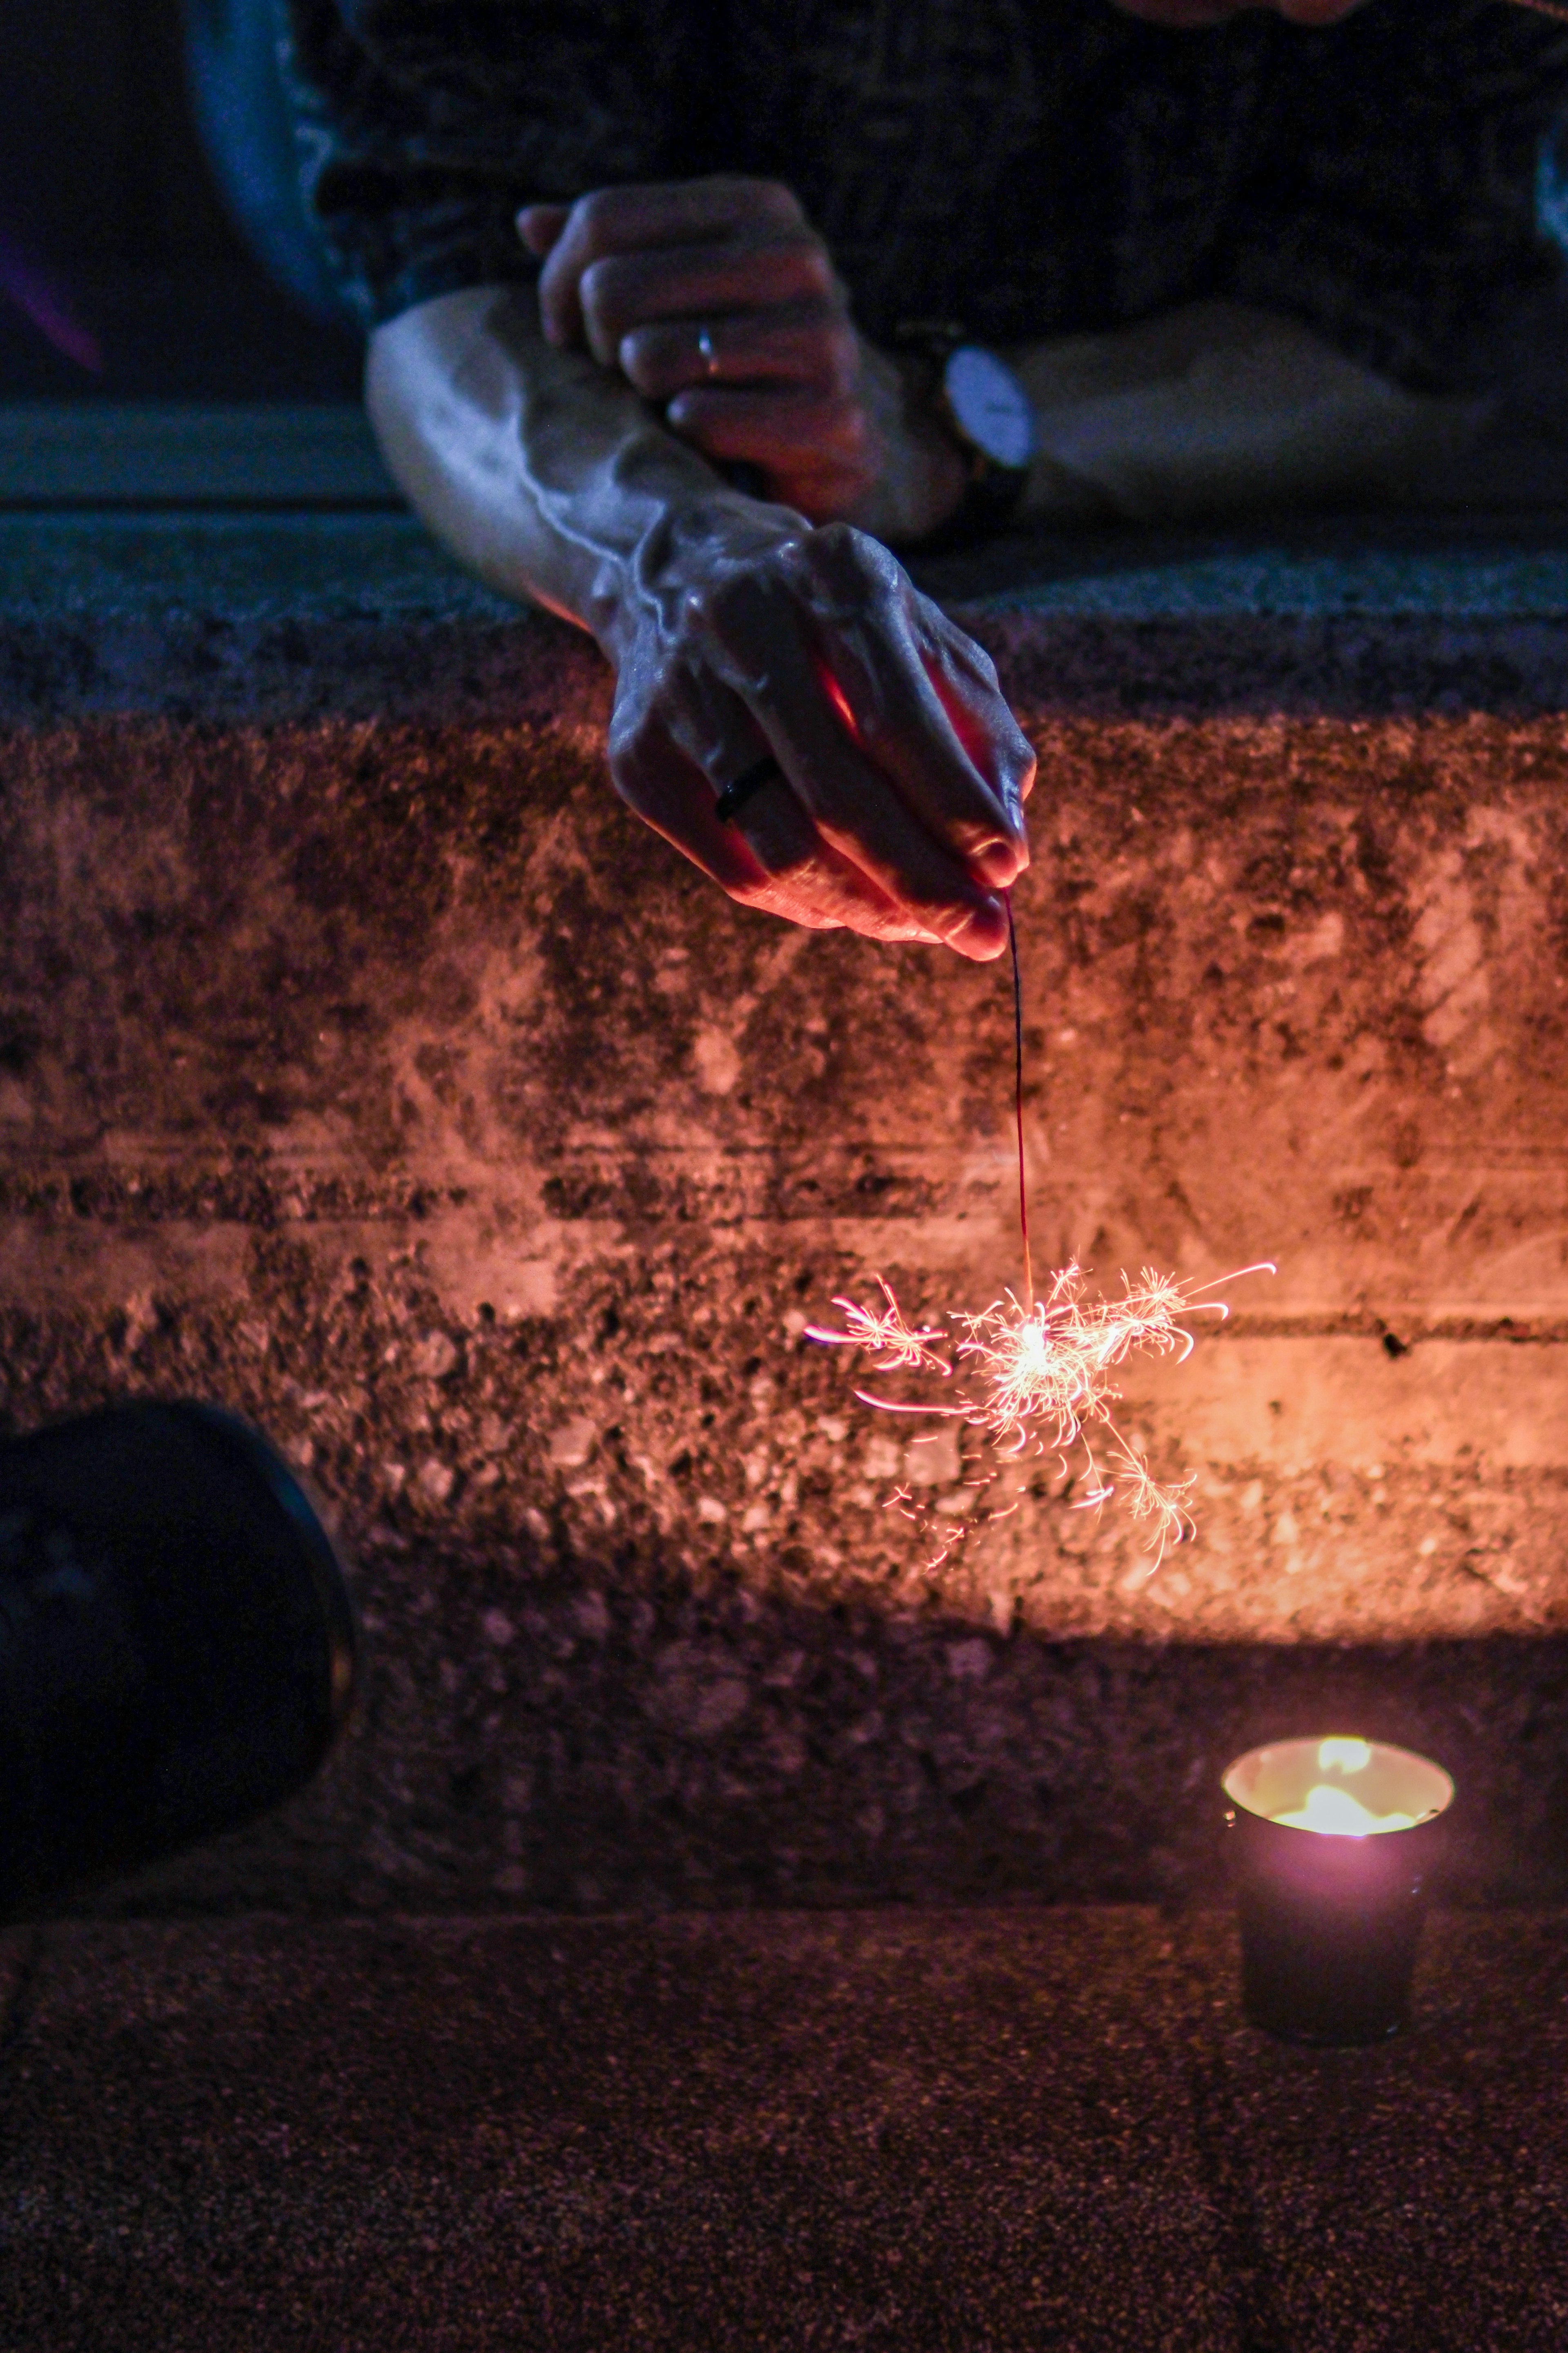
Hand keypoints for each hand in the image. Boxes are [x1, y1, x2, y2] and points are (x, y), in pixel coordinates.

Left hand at [518, 178, 966, 540]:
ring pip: (651, 358)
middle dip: (596, 346)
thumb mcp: (682, 289)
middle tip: (624, 377)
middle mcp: (799, 259)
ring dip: (642, 398)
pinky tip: (706, 443)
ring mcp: (824, 339)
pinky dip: (687, 438)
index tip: (567, 330)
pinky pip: (703, 421)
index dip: (559, 284)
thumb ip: (611, 250)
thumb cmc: (742, 362)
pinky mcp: (834, 419)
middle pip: (613, 287)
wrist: (847, 442)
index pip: (603, 218)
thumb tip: (528, 223)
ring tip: (670, 404)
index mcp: (759, 208)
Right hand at [603, 505, 1033, 959]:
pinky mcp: (636, 759)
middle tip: (981, 934)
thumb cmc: (831, 623)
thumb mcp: (917, 635)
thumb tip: (1006, 843)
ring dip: (866, 908)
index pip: (896, 719)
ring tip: (924, 929)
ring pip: (781, 847)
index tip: (1010, 869)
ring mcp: (678, 695)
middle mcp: (741, 625)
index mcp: (829, 577)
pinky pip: (736, 872)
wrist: (682, 578)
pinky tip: (853, 907)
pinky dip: (807, 906)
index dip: (955, 806)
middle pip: (836, 795)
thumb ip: (976, 724)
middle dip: (921, 880)